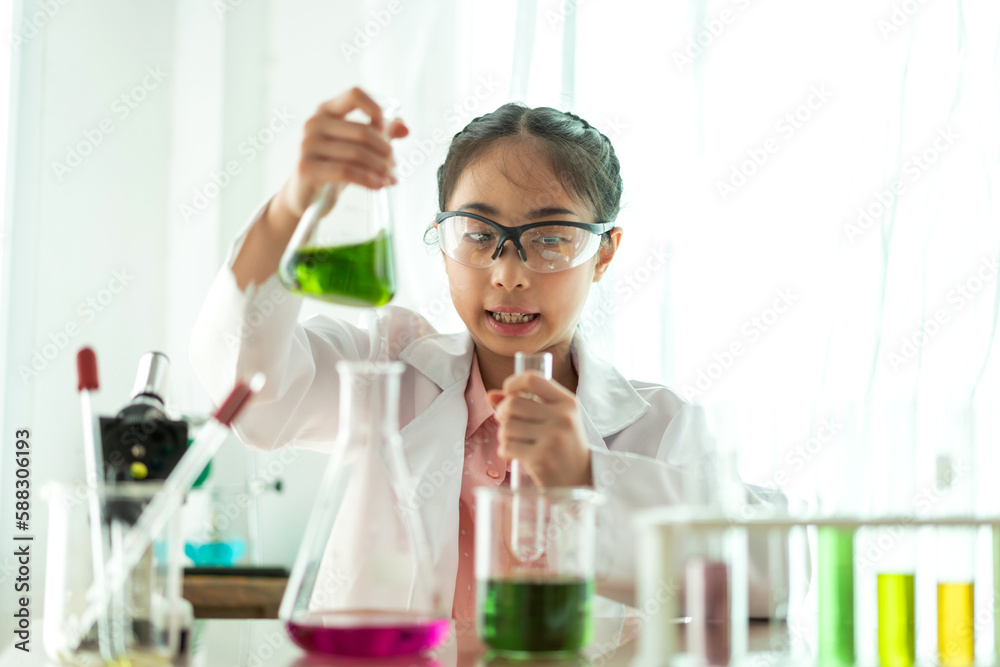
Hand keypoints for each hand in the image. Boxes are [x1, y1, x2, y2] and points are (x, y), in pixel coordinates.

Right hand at [269, 87, 408, 229]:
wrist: (306, 197)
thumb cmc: (333, 167)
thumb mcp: (356, 148)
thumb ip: (380, 134)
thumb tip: (405, 128)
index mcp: (326, 111)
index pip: (355, 95)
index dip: (376, 110)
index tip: (386, 131)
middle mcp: (314, 123)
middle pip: (363, 131)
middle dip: (385, 151)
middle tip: (393, 166)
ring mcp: (308, 145)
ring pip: (357, 154)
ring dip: (380, 168)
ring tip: (389, 178)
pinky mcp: (307, 167)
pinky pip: (347, 171)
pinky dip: (368, 179)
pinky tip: (379, 185)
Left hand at [487, 372, 592, 487]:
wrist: (580, 479)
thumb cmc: (563, 445)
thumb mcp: (553, 419)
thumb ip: (525, 403)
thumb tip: (491, 395)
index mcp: (567, 402)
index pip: (532, 379)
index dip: (513, 383)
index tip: (508, 394)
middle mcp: (562, 417)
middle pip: (513, 403)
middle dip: (502, 413)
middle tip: (506, 423)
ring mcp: (553, 438)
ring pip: (507, 426)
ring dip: (504, 435)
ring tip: (514, 441)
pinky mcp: (542, 457)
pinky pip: (507, 446)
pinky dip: (505, 451)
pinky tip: (515, 454)